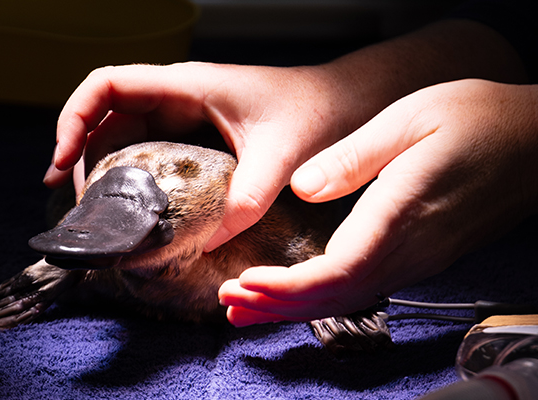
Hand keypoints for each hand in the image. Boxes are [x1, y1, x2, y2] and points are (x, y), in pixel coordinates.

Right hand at [44, 62, 355, 249]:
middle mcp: (176, 97)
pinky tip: (126, 205)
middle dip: (79, 155)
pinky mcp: (193, 135)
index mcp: (185, 86)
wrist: (344, 104)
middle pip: (103, 116)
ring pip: (121, 135)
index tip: (61, 161)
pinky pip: (146, 151)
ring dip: (100, 168)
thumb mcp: (280, 156)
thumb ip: (246, 200)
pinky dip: (127, 175)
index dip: (72, 118)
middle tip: (78, 206)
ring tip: (93, 212)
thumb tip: (204, 245)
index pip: (105, 85)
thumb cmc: (315, 112)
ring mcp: (183, 116)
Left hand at [219, 79, 537, 325]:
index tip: (245, 283)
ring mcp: (418, 258)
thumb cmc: (479, 120)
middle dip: (278, 305)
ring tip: (248, 308)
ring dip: (294, 307)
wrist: (537, 141)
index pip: (336, 273)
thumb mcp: (411, 119)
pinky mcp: (420, 255)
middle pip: (335, 297)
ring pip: (347, 299)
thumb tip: (302, 188)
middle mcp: (410, 250)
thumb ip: (355, 157)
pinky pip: (362, 288)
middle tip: (229, 302)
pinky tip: (296, 294)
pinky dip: (321, 297)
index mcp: (402, 216)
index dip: (287, 287)